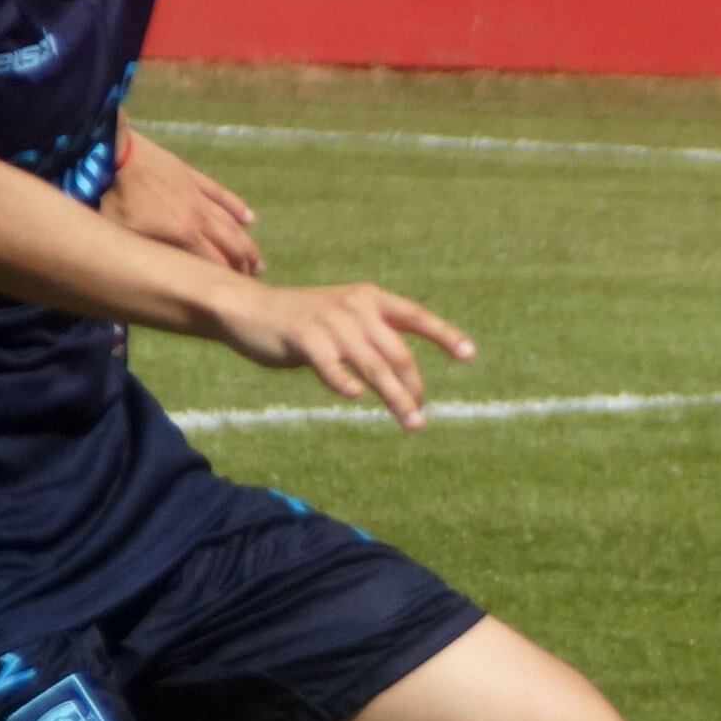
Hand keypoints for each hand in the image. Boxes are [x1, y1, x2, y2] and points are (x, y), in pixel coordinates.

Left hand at [105, 130, 261, 275]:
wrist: (114, 154)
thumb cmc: (115, 199)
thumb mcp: (128, 236)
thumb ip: (152, 255)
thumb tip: (162, 276)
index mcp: (182, 236)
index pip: (215, 264)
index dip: (227, 278)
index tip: (235, 289)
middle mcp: (198, 219)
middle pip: (230, 245)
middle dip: (244, 263)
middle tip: (254, 277)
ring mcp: (198, 196)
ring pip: (230, 223)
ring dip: (245, 242)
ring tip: (256, 259)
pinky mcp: (193, 177)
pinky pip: (222, 195)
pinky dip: (238, 208)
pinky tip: (250, 219)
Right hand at [211, 281, 474, 427]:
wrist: (250, 310)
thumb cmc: (303, 322)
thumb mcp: (345, 319)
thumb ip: (375, 337)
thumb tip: (405, 375)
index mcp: (371, 299)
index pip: (417, 317)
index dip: (445, 335)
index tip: (470, 354)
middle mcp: (356, 307)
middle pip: (398, 354)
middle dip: (414, 388)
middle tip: (421, 417)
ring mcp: (331, 321)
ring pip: (374, 366)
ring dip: (395, 397)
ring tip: (411, 422)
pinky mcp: (305, 338)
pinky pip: (332, 366)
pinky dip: (343, 382)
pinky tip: (355, 397)